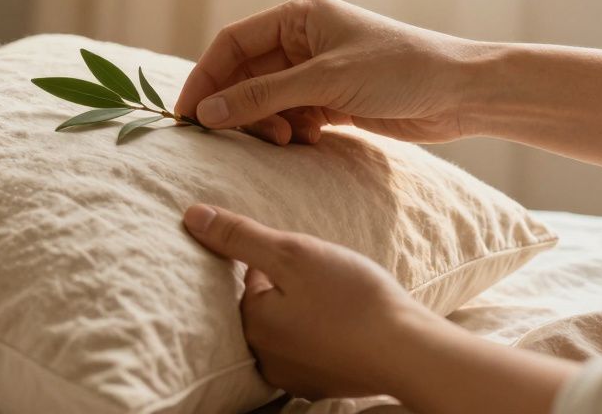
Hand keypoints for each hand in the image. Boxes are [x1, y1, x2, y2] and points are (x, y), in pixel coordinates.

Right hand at [175, 0, 482, 144]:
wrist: (462, 94)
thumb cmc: (400, 70)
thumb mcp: (325, 81)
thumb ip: (262, 97)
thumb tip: (206, 114)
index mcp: (299, 16)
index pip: (232, 43)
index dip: (205, 77)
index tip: (187, 115)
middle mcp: (303, 40)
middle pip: (245, 75)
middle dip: (236, 107)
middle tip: (225, 139)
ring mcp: (317, 71)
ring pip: (266, 101)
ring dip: (266, 124)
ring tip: (285, 141)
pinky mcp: (332, 100)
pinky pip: (291, 117)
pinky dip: (290, 133)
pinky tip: (308, 142)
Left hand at [183, 204, 578, 411]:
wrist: (412, 352)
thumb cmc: (352, 298)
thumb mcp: (292, 252)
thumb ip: (239, 236)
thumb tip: (189, 216)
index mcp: (252, 325)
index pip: (247, 280)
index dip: (278, 261)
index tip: (306, 260)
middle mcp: (264, 358)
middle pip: (265, 306)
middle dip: (290, 287)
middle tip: (327, 280)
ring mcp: (294, 376)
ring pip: (289, 327)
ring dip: (307, 310)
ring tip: (338, 299)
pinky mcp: (322, 385)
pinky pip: (312, 349)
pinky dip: (325, 334)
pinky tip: (347, 324)